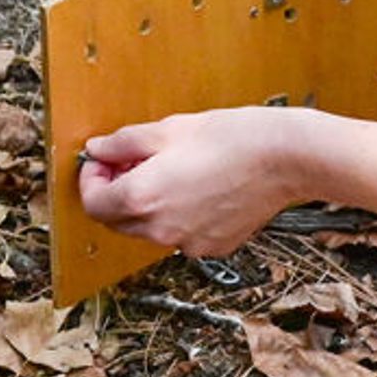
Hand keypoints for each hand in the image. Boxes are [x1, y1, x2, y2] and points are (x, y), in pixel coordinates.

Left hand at [77, 107, 307, 252]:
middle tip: (131, 164)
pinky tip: (198, 188)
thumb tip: (97, 150)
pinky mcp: (213, 247)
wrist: (286, 158)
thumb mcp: (168, 130)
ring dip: (147, 206)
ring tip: (170, 172)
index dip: (91, 181)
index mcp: (142, 197)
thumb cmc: (231, 138)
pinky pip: (181, 235)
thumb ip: (123, 143)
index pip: (93, 204)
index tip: (102, 163)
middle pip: (117, 221)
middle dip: (115, 194)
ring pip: (150, 230)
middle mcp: (160, 229)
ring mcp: (188, 243)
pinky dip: (178, 216)